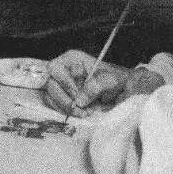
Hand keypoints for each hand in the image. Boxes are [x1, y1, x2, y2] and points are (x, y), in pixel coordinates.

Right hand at [44, 51, 164, 116]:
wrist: (123, 91)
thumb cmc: (116, 80)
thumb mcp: (111, 80)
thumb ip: (96, 86)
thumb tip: (79, 100)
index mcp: (72, 59)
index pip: (56, 69)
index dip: (65, 84)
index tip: (77, 97)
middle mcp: (63, 69)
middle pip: (50, 84)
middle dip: (64, 100)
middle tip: (81, 110)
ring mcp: (60, 84)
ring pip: (49, 96)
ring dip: (64, 108)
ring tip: (82, 113)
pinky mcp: (61, 97)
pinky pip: (53, 105)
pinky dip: (63, 112)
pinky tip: (78, 114)